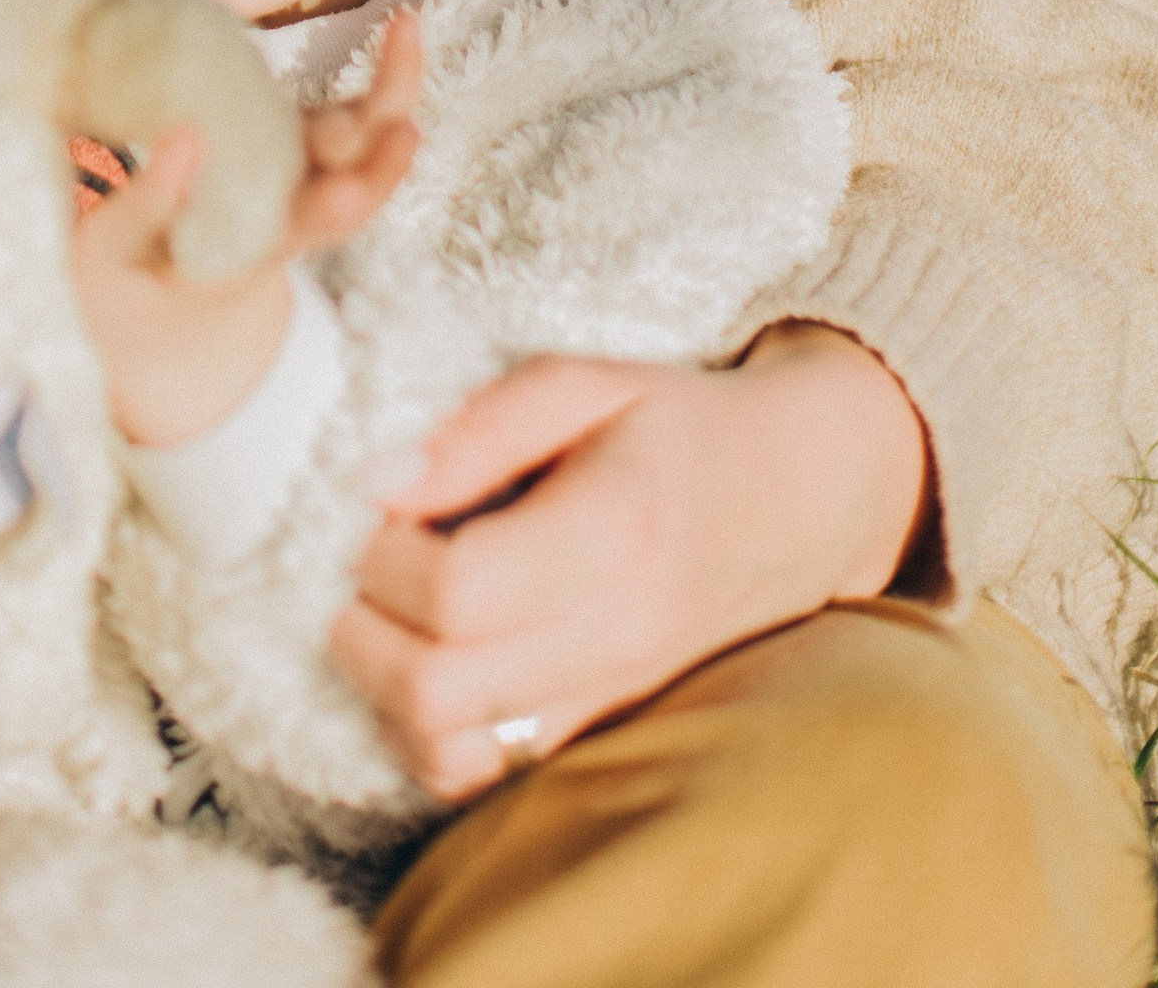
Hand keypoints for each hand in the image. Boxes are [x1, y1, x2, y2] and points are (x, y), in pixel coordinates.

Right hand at [78, 12, 424, 449]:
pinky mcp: (302, 143)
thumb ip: (142, 206)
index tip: (341, 189)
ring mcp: (303, 177)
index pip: (295, 236)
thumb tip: (184, 138)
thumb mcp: (112, 256)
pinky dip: (385, 77)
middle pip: (354, 196)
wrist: (155, 302)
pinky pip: (357, 114)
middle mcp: (291, 219)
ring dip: (393, 94)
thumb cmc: (124, 280)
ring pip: (367, 147)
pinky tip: (401, 24)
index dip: (325, 211)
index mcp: (251, 253)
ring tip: (406, 30)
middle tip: (403, 132)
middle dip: (379, 164)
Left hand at [331, 321, 932, 799]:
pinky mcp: (598, 734)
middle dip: (364, 630)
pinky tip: (430, 662)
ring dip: (387, 691)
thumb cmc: (678, 429)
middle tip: (365, 568)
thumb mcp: (585, 383)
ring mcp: (608, 702)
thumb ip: (477, 429)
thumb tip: (376, 482)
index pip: (457, 593)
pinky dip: (430, 734)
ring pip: (451, 754)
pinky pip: (485, 774)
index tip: (381, 509)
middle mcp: (611, 639)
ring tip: (389, 617)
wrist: (794, 501)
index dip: (386, 556)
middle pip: (437, 691)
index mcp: (609, 537)